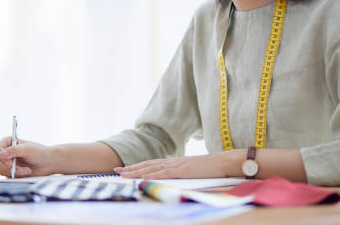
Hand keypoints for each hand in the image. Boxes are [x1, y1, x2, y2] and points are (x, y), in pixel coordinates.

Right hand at [0, 137, 54, 177]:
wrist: (48, 163)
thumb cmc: (39, 152)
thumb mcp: (27, 149)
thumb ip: (13, 150)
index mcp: (9, 142)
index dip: (1, 157)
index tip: (11, 162)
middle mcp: (6, 152)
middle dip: (9, 167)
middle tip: (20, 168)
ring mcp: (8, 162)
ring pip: (1, 170)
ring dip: (15, 172)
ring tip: (27, 170)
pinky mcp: (11, 171)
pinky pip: (7, 176)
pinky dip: (16, 176)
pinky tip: (26, 172)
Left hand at [114, 152, 232, 179]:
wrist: (223, 162)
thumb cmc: (211, 167)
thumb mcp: (192, 170)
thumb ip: (181, 172)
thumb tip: (170, 178)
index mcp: (174, 161)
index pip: (151, 163)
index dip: (137, 166)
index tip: (124, 169)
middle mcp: (172, 161)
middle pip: (147, 164)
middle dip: (131, 168)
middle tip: (116, 171)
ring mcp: (177, 165)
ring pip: (151, 168)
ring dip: (136, 171)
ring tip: (123, 174)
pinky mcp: (182, 170)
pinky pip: (163, 173)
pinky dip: (151, 175)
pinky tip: (142, 178)